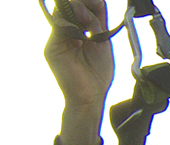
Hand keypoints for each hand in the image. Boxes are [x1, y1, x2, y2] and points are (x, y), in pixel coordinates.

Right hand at [45, 0, 114, 144]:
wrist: (91, 96)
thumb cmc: (98, 74)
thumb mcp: (103, 44)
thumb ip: (97, 25)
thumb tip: (92, 8)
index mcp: (83, 31)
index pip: (84, 8)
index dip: (91, 2)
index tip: (97, 3)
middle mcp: (69, 32)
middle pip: (70, 6)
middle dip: (82, 4)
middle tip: (91, 11)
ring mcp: (59, 39)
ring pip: (61, 14)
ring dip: (76, 12)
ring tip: (86, 20)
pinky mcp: (53, 48)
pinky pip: (57, 29)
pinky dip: (68, 26)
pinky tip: (78, 35)